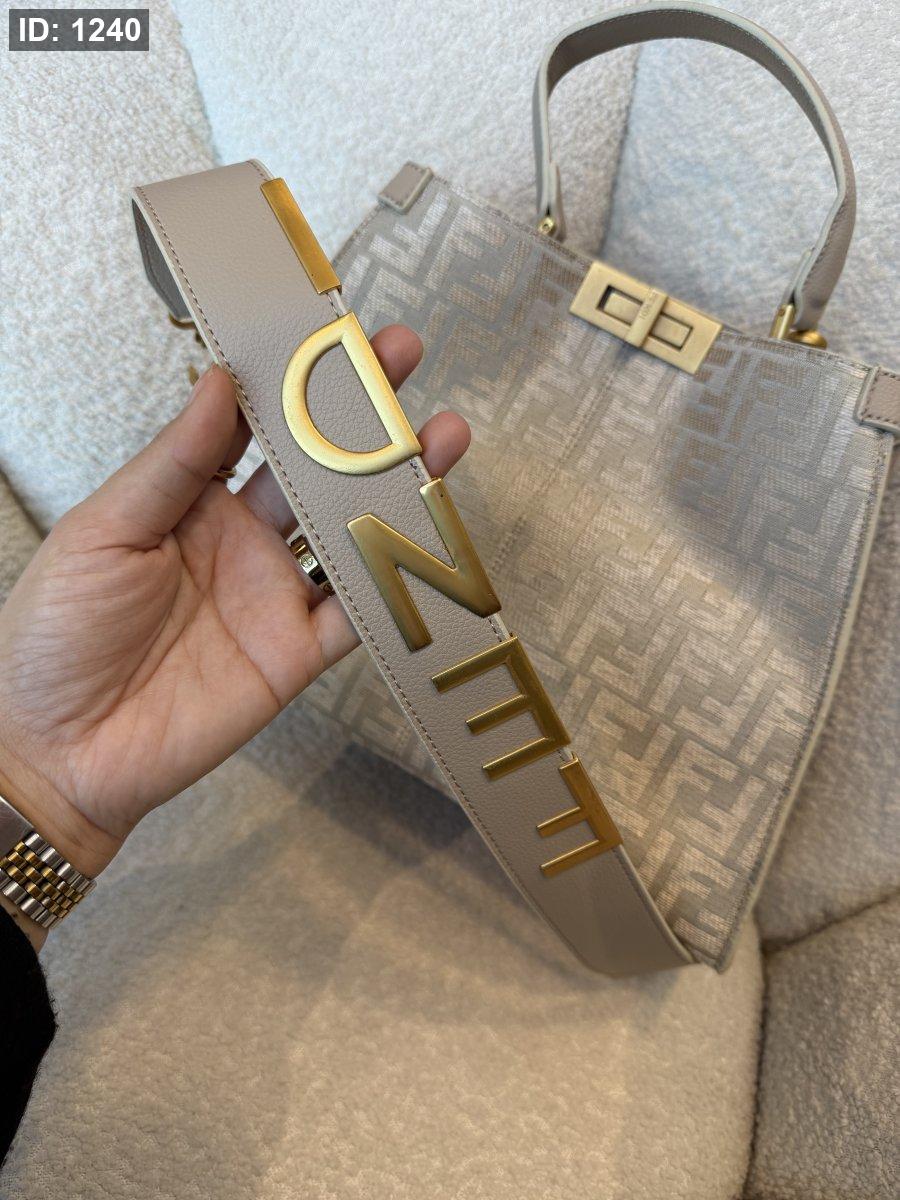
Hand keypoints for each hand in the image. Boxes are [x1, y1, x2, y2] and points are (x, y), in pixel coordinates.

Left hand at [0, 327, 468, 879]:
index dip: (292, 381)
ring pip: (353, 531)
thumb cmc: (55, 634)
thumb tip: (219, 382)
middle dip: (363, 416)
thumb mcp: (103, 531)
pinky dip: (399, 581)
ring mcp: (276, 595)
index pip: (256, 425)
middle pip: (318, 468)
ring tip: (440, 439)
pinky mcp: (298, 653)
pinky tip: (430, 538)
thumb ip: (171, 463)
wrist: (58, 749)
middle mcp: (243, 540)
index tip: (325, 333)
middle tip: (400, 360)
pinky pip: (361, 612)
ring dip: (398, 486)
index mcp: (191, 501)